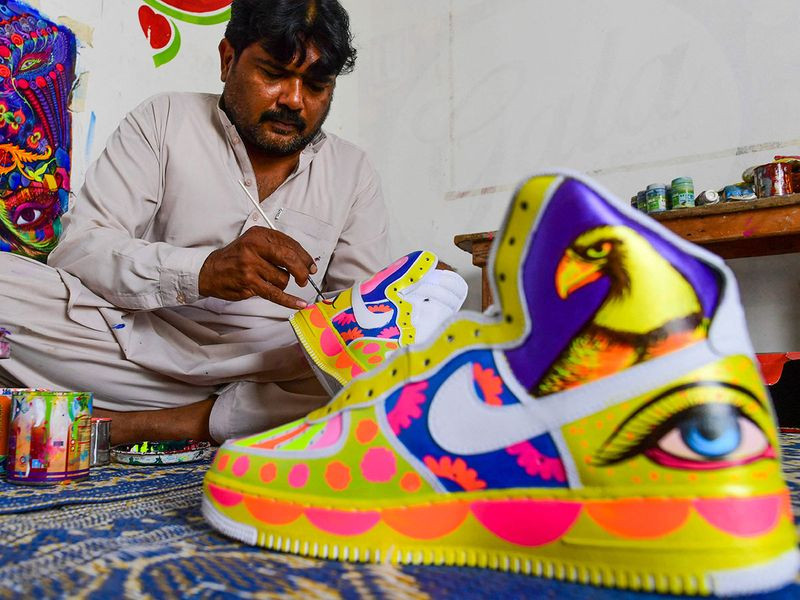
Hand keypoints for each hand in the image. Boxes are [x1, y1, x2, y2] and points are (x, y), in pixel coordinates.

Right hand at [198, 226, 317, 308]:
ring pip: (282, 278)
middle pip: (289, 259)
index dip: (305, 257)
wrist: (210, 271)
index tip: (311, 266)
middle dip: (302, 270)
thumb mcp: (254, 243)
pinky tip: (299, 303)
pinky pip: (275, 293)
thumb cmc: (235, 258)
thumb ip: (277, 248)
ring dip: (281, 283)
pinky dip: (289, 300)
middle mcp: (254, 247)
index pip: (289, 244)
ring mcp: (250, 265)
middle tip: (305, 278)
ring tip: (269, 280)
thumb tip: (305, 262)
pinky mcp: (249, 283)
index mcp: (259, 235)